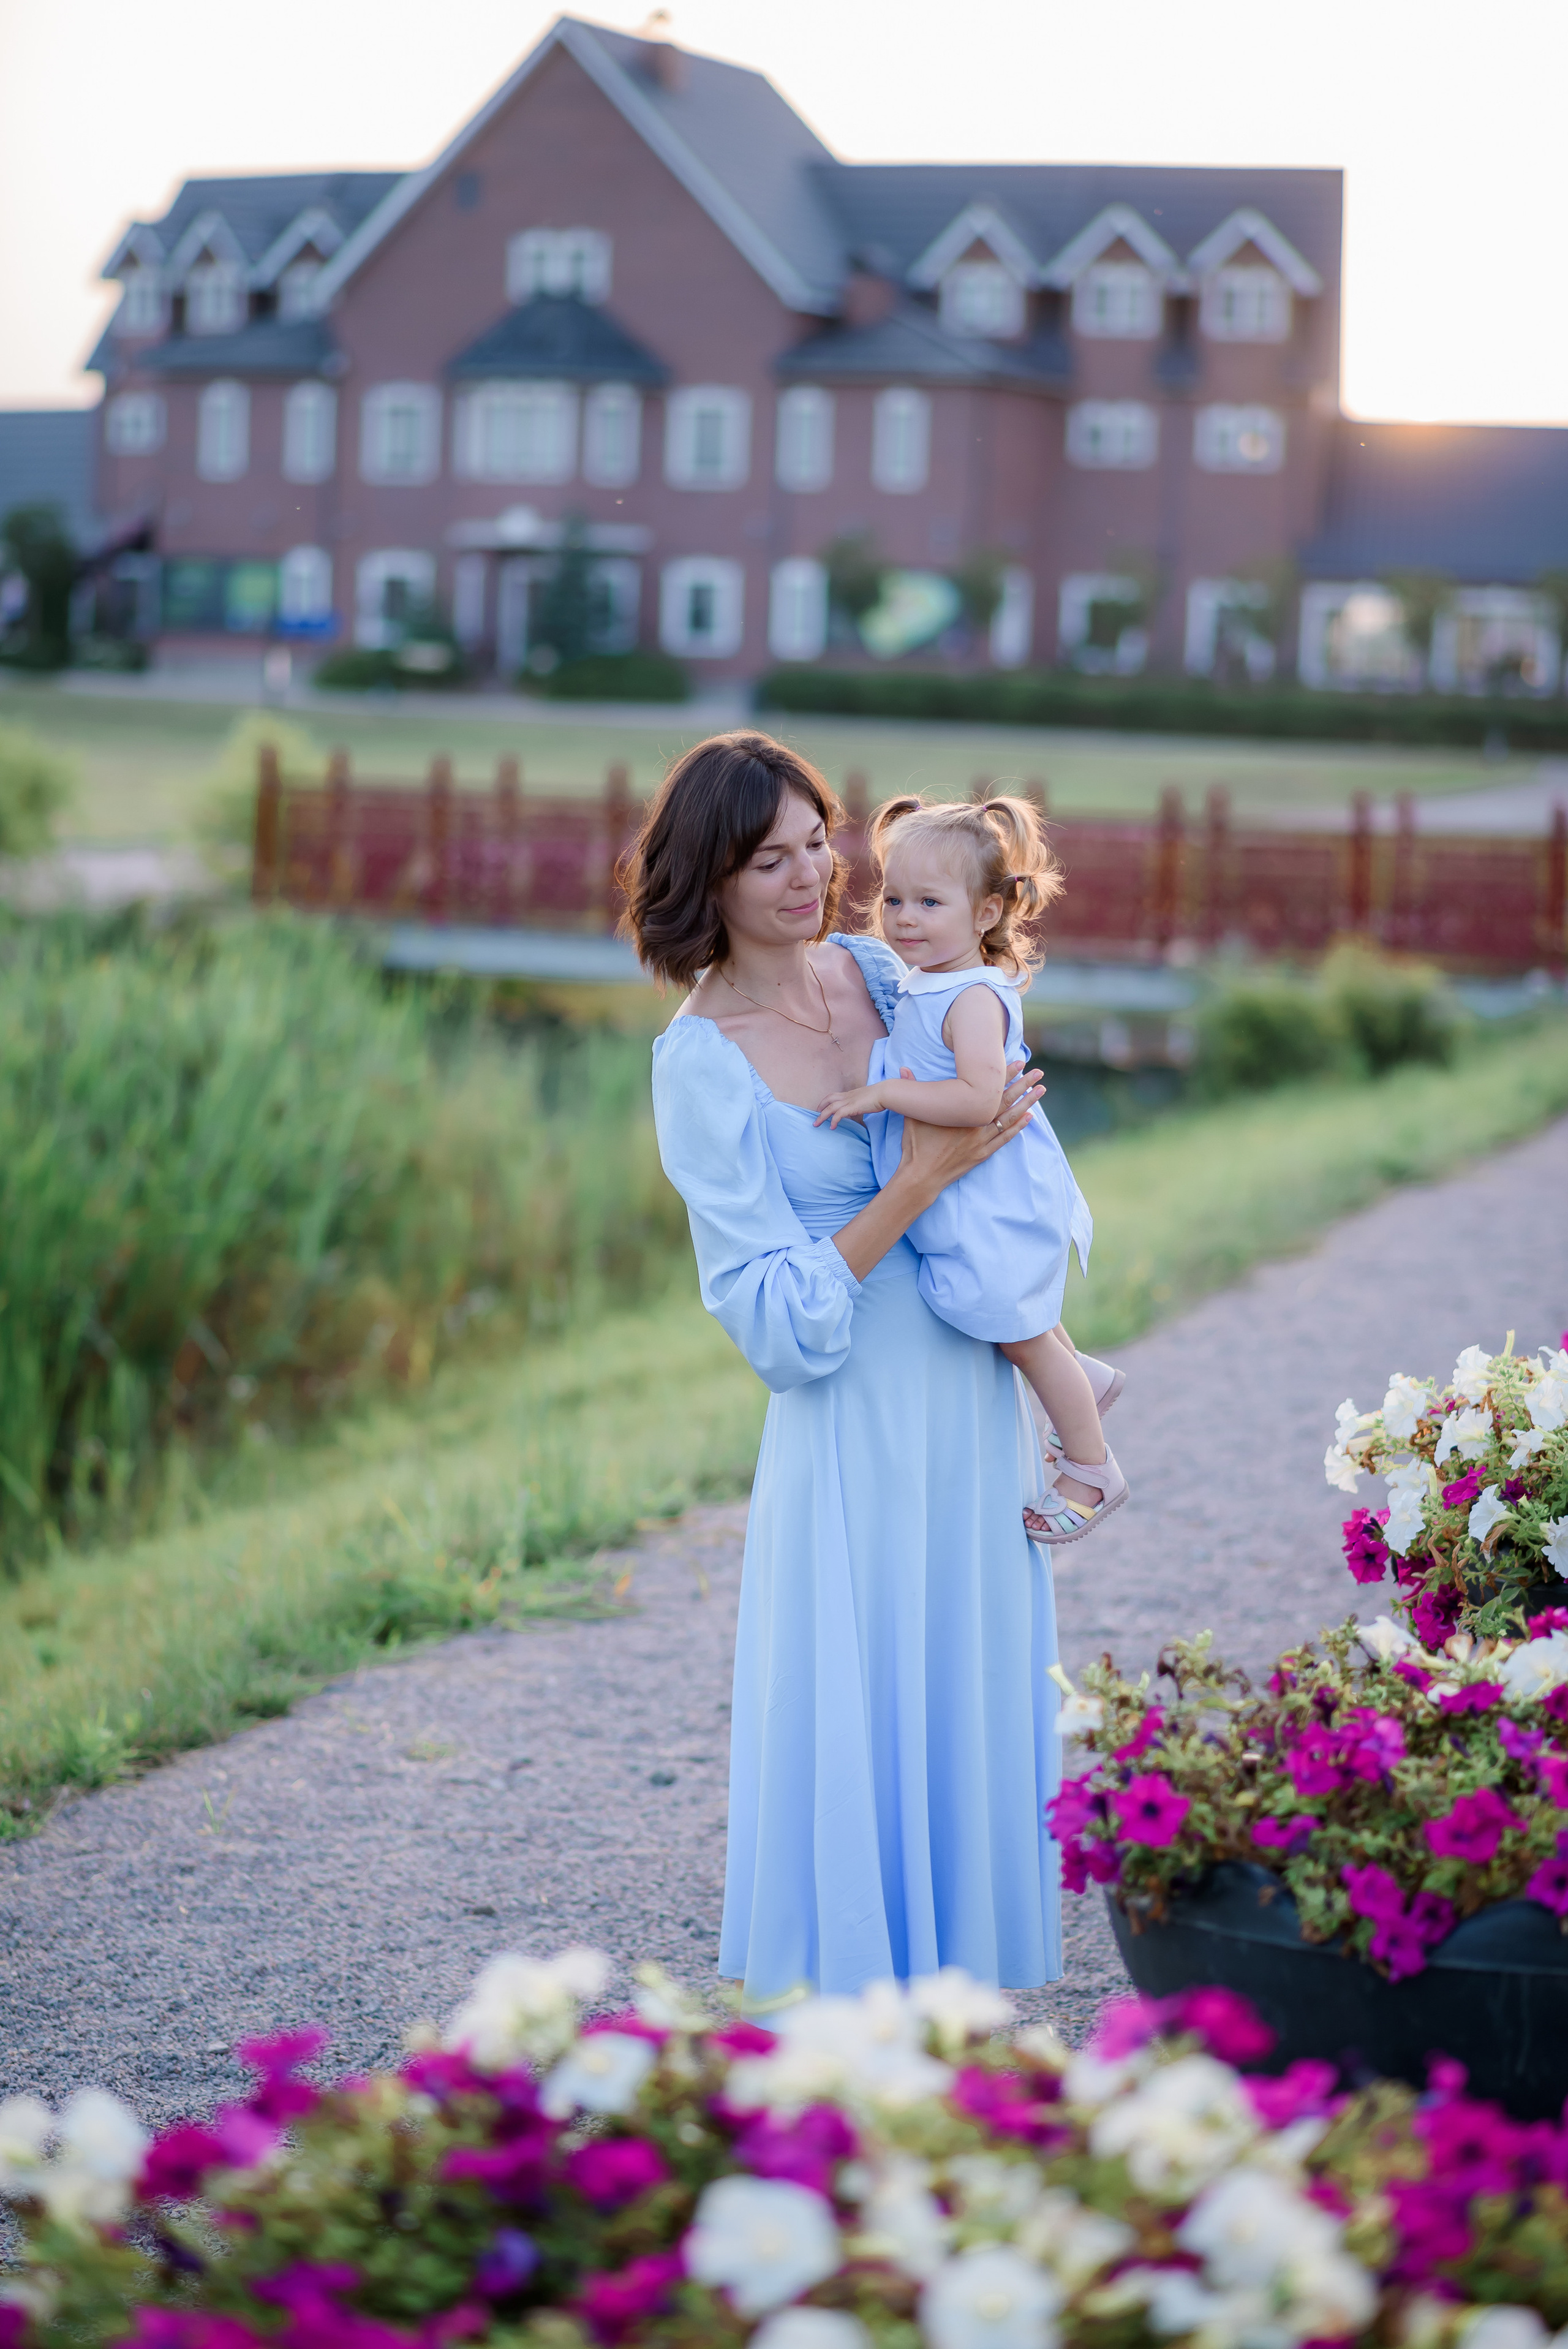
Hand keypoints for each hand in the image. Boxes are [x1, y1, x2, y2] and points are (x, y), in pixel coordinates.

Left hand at [814, 1082, 883, 1129]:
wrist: (885, 1093)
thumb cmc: (880, 1096)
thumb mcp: (867, 1099)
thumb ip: (862, 1103)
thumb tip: (863, 1108)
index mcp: (851, 1094)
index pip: (834, 1096)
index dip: (826, 1101)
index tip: (822, 1108)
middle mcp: (848, 1096)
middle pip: (828, 1099)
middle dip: (820, 1108)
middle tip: (815, 1117)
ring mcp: (849, 1101)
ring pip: (830, 1108)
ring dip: (822, 1116)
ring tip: (817, 1124)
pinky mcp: (852, 1107)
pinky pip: (839, 1114)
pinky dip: (833, 1120)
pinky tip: (832, 1127)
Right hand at [895, 1056, 1041, 1206]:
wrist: (921, 1177)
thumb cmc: (916, 1146)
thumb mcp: (913, 1116)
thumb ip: (913, 1090)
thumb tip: (904, 1069)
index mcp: (962, 1114)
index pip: (988, 1089)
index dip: (1004, 1075)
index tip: (1018, 1062)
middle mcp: (976, 1126)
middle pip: (1004, 1101)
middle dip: (1022, 1085)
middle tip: (1038, 1072)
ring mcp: (981, 1142)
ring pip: (1009, 1119)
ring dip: (1027, 1104)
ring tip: (1041, 1090)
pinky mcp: (982, 1155)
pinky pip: (1005, 1139)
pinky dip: (1018, 1128)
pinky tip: (1029, 1117)